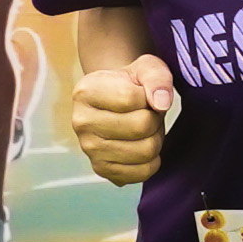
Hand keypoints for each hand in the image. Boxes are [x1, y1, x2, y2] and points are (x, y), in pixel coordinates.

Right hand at [66, 53, 182, 181]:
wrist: (115, 102)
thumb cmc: (132, 83)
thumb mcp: (146, 67)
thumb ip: (157, 78)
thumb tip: (161, 104)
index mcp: (85, 92)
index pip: (131, 98)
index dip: (148, 96)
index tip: (142, 94)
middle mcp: (80, 122)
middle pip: (141, 126)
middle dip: (155, 118)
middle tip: (148, 113)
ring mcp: (89, 149)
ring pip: (145, 151)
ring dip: (156, 139)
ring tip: (145, 128)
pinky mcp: (102, 169)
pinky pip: (142, 173)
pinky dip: (152, 161)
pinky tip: (142, 145)